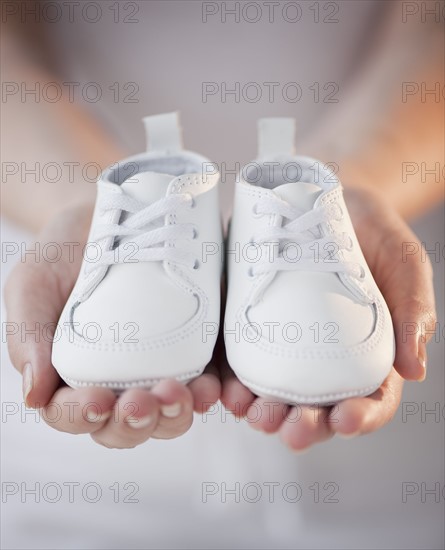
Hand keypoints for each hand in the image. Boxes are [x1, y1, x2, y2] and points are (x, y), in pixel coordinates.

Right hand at [4, 202, 219, 448]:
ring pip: (168, 414)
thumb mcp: (33, 284)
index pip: (73, 414)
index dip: (82, 418)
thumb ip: (27, 335)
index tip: (95, 400)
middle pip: (126, 425)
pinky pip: (207, 380)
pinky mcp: (194, 345)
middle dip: (135, 423)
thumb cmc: (66, 252)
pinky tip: (214, 385)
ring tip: (181, 393)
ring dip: (176, 416)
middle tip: (141, 401)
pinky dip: (214, 392)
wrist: (116, 213)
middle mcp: (118, 379)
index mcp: (73, 375)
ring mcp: (159, 365)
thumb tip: (33, 395)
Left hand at [220, 186, 436, 450]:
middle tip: (288, 426)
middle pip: (315, 406)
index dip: (360, 416)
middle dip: (301, 424)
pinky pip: (237, 356)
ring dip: (259, 410)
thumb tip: (414, 370)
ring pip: (272, 390)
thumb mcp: (404, 262)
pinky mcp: (250, 319)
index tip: (345, 418)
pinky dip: (227, 378)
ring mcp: (284, 341)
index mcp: (366, 355)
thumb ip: (414, 309)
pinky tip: (220, 385)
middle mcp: (323, 358)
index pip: (369, 398)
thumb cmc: (373, 234)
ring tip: (249, 410)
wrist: (329, 198)